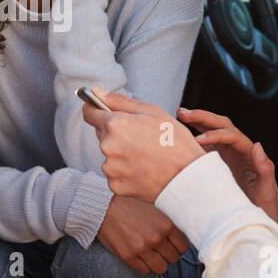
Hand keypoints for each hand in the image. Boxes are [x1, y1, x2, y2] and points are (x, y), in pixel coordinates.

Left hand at [81, 87, 205, 203]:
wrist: (188, 178)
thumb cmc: (175, 143)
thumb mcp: (152, 112)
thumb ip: (119, 101)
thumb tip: (96, 91)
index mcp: (115, 125)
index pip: (89, 113)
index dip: (96, 110)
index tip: (102, 112)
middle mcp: (107, 146)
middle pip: (103, 135)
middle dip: (117, 134)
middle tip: (142, 138)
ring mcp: (110, 168)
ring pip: (110, 155)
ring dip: (122, 154)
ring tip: (146, 156)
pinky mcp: (115, 186)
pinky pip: (115, 174)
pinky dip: (126, 172)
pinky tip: (144, 170)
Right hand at [96, 194, 189, 274]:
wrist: (104, 208)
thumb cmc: (130, 207)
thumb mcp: (154, 209)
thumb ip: (168, 224)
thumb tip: (181, 239)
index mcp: (165, 225)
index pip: (183, 248)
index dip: (177, 247)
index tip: (171, 245)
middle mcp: (156, 238)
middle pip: (173, 259)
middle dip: (167, 255)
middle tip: (159, 248)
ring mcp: (142, 248)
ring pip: (161, 268)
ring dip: (157, 263)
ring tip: (150, 254)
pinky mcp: (128, 256)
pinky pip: (145, 270)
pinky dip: (143, 265)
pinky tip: (138, 255)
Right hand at [177, 107, 277, 220]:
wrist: (261, 218)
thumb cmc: (266, 206)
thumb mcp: (268, 190)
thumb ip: (265, 168)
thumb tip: (258, 147)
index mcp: (249, 154)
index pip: (232, 135)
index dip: (215, 135)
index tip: (200, 139)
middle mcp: (239, 151)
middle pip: (222, 126)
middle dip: (203, 117)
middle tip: (185, 114)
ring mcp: (228, 156)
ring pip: (213, 131)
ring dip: (198, 121)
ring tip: (182, 115)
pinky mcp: (219, 164)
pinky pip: (206, 146)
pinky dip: (194, 137)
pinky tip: (183, 135)